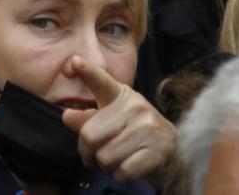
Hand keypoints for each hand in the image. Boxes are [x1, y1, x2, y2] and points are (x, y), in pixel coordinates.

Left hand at [61, 58, 175, 181]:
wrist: (171, 149)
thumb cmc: (134, 131)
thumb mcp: (111, 119)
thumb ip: (88, 119)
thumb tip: (67, 116)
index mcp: (120, 95)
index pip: (100, 80)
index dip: (86, 71)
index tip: (73, 62)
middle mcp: (135, 106)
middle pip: (89, 136)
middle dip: (88, 153)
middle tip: (97, 155)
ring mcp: (148, 127)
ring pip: (105, 158)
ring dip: (106, 166)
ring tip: (117, 159)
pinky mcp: (157, 150)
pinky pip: (123, 171)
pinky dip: (120, 175)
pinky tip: (128, 166)